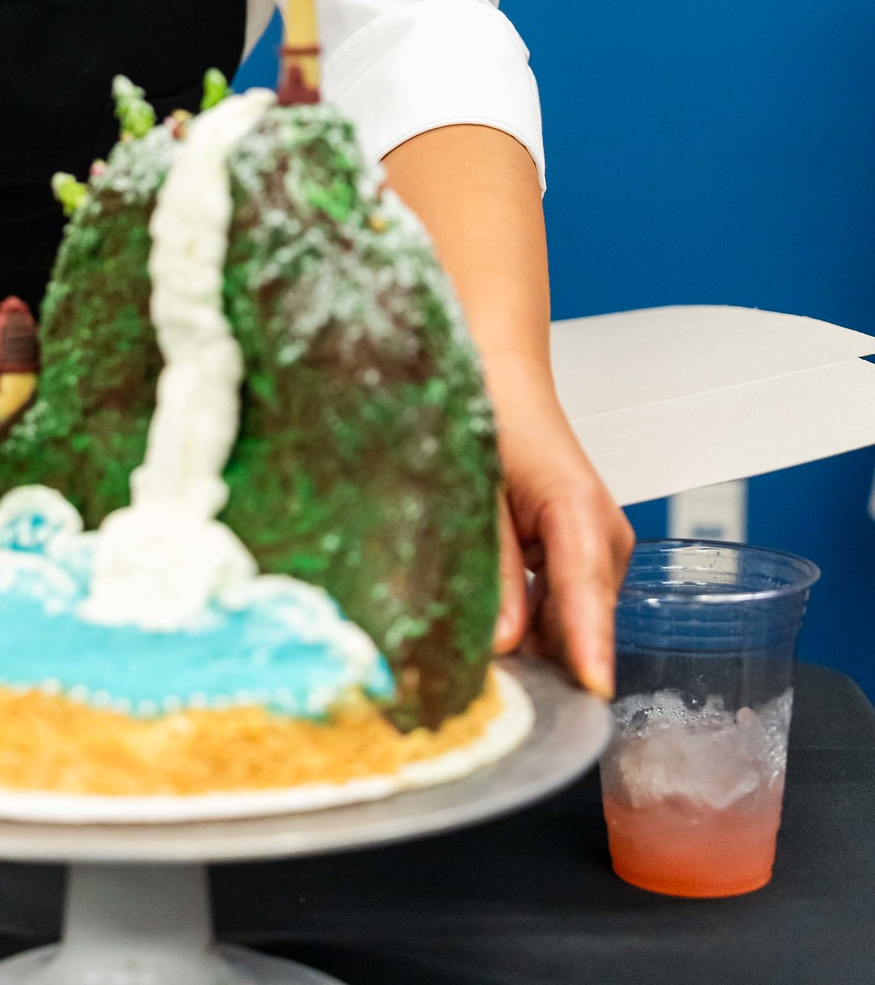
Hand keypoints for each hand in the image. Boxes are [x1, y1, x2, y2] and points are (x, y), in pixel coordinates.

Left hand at [489, 375, 633, 698]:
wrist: (503, 381)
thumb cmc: (490, 416)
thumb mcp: (477, 489)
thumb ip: (492, 565)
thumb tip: (502, 640)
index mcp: (577, 509)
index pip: (587, 590)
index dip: (590, 645)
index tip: (594, 690)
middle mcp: (602, 535)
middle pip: (584, 620)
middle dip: (550, 664)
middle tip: (500, 699)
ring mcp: (598, 549)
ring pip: (574, 620)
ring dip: (538, 647)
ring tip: (486, 669)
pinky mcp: (583, 557)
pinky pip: (563, 607)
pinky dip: (535, 624)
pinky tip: (496, 632)